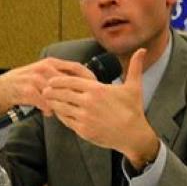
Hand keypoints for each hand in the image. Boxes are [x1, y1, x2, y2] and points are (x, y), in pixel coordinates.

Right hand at [0, 58, 94, 115]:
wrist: (4, 86)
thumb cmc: (28, 82)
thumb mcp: (46, 74)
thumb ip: (62, 78)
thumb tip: (85, 86)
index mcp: (52, 63)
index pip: (76, 67)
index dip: (89, 77)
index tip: (98, 88)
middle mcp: (45, 68)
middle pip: (69, 81)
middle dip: (78, 93)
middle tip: (86, 104)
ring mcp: (35, 78)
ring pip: (57, 92)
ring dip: (63, 103)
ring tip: (67, 111)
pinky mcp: (27, 90)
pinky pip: (44, 102)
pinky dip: (48, 108)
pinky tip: (49, 113)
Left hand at [43, 48, 158, 165]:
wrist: (134, 135)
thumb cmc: (133, 110)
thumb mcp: (134, 87)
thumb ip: (134, 67)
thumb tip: (142, 50)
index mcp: (97, 89)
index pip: (71, 81)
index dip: (58, 80)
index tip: (51, 80)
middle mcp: (88, 102)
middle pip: (62, 93)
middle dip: (51, 91)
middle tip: (43, 90)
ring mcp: (84, 117)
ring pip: (61, 108)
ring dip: (53, 104)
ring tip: (48, 101)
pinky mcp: (83, 130)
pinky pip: (66, 121)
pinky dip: (61, 116)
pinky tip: (59, 113)